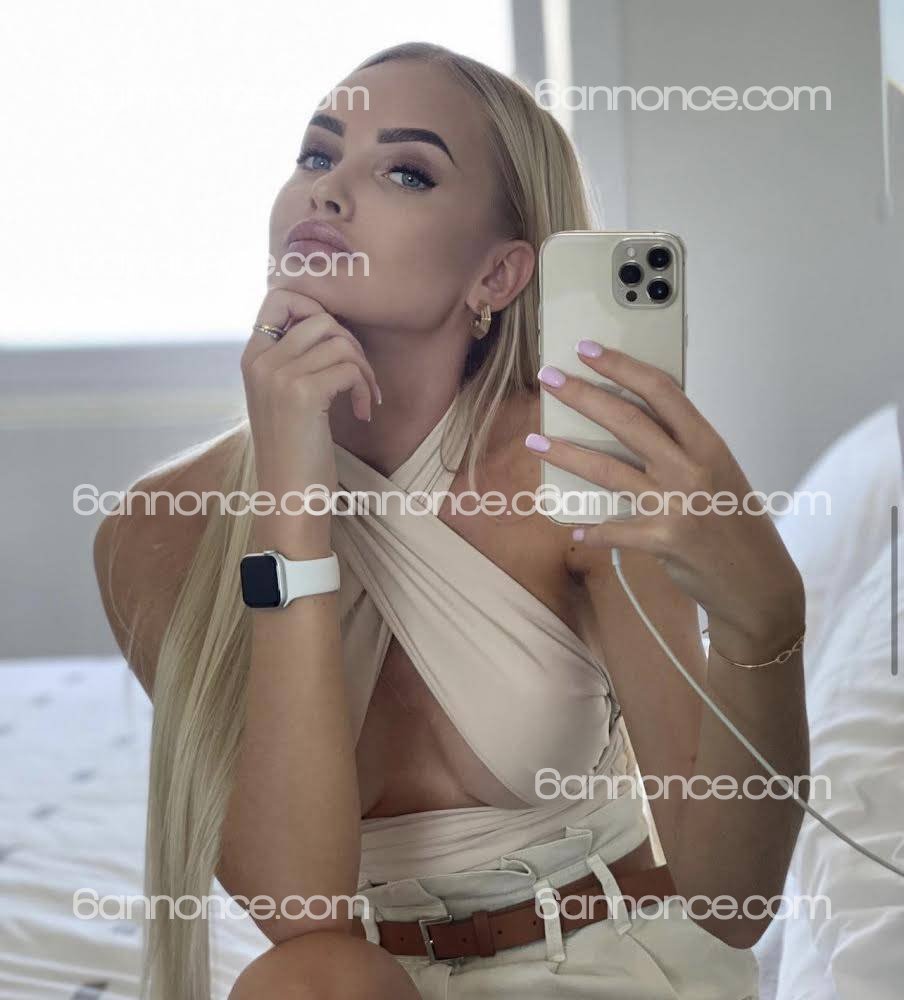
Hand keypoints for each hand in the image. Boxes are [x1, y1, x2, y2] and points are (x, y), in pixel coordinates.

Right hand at [241, 288, 380, 555]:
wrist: (289, 497)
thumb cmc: (295, 451)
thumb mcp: (284, 398)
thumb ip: (294, 360)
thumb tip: (328, 324)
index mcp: (252, 357)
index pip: (279, 296)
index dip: (316, 306)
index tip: (337, 341)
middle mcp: (260, 360)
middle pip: (320, 317)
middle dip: (351, 344)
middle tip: (359, 378)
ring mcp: (278, 375)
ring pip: (339, 340)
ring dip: (363, 368)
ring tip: (364, 397)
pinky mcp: (302, 393)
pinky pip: (349, 367)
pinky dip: (364, 388)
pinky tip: (362, 412)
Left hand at [527, 340, 804, 661]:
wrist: (759, 583)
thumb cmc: (737, 521)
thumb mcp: (720, 473)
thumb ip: (683, 448)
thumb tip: (634, 423)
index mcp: (709, 444)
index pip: (662, 392)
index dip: (622, 367)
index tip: (589, 350)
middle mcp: (692, 468)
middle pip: (626, 421)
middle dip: (581, 396)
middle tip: (547, 378)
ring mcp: (676, 504)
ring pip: (608, 470)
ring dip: (566, 453)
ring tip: (535, 440)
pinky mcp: (662, 541)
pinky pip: (614, 529)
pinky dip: (593, 529)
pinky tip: (575, 527)